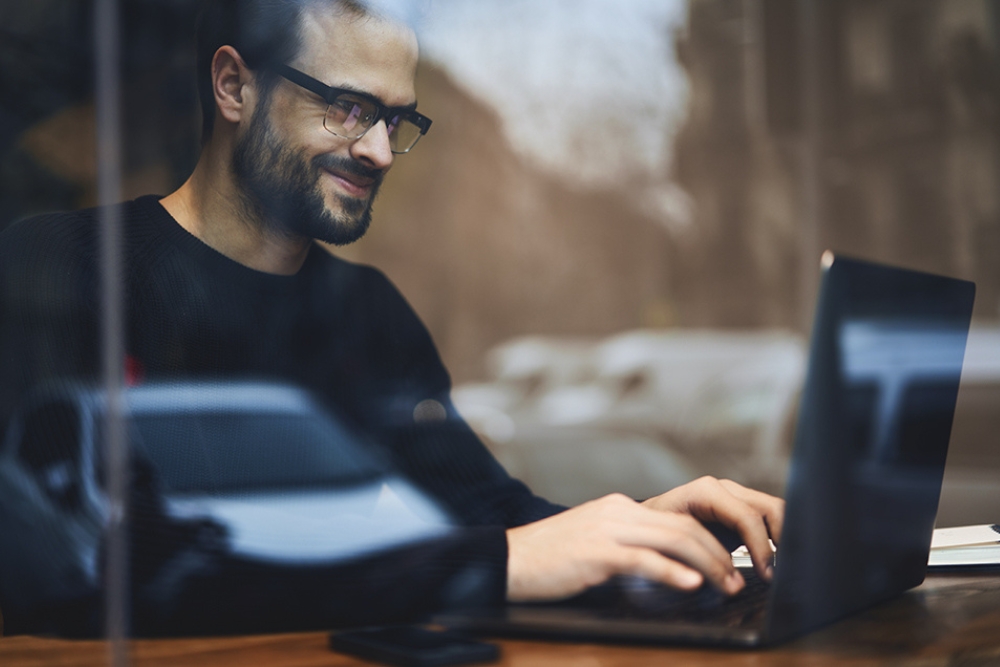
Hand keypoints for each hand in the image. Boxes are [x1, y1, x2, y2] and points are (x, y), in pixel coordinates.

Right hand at [506, 493, 745, 601]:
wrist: (507, 560)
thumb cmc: (547, 559)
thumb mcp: (592, 543)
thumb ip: (625, 547)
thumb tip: (662, 568)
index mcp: (618, 507)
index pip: (676, 519)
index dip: (709, 543)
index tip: (727, 566)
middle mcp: (616, 511)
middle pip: (683, 527)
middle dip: (718, 555)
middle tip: (737, 579)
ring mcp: (607, 530)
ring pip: (673, 540)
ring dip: (707, 565)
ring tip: (725, 585)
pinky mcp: (596, 553)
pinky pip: (645, 560)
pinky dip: (674, 573)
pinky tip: (692, 585)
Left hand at [641, 476, 783, 583]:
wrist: (645, 524)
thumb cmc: (655, 534)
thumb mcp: (673, 546)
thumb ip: (700, 559)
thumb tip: (729, 584)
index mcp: (706, 492)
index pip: (748, 517)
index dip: (762, 548)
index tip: (767, 575)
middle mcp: (724, 489)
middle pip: (770, 508)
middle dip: (782, 540)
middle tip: (781, 572)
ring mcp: (734, 496)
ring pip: (774, 511)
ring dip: (782, 539)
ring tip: (780, 569)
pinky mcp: (740, 508)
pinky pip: (767, 519)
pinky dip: (776, 539)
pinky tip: (773, 562)